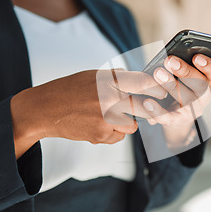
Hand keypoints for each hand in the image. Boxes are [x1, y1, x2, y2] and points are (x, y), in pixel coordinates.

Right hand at [10, 70, 165, 157]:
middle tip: (154, 108)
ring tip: (108, 115)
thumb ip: (117, 78)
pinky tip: (97, 125)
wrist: (44, 110)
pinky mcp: (101, 135)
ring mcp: (106, 118)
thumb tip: (142, 79)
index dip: (158, 87)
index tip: (166, 90)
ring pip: (133, 125)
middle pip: (144, 106)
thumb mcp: (93, 75)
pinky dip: (113, 133)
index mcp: (109, 80)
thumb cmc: (70, 89)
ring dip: (127, 122)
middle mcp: (109, 98)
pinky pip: (119, 136)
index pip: (143, 82)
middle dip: (150, 108)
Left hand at [142, 54, 210, 144]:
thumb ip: (180, 64)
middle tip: (170, 61)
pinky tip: (147, 102)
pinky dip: (158, 110)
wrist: (174, 113)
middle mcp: (204, 96)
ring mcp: (194, 110)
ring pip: (186, 99)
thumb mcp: (182, 74)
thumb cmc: (178, 85)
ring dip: (172, 85)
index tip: (197, 57)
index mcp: (208, 81)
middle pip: (201, 84)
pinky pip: (170, 117)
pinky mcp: (179, 121)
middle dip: (186, 72)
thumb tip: (170, 57)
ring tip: (157, 73)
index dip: (209, 66)